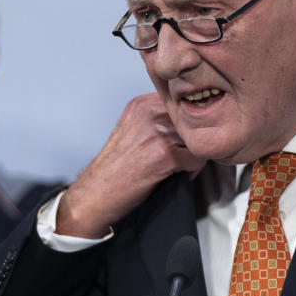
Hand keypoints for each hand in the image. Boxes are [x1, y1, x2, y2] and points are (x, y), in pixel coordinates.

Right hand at [56, 93, 203, 237]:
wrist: (97, 192)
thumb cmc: (114, 167)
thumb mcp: (131, 129)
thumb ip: (155, 118)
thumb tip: (186, 119)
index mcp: (141, 104)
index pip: (181, 102)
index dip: (186, 122)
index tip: (182, 137)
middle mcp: (148, 114)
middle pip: (192, 119)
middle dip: (191, 138)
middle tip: (184, 154)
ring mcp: (158, 134)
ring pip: (197, 138)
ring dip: (193, 154)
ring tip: (181, 166)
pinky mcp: (166, 156)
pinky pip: (197, 159)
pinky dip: (192, 170)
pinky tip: (179, 175)